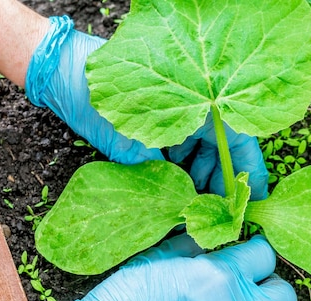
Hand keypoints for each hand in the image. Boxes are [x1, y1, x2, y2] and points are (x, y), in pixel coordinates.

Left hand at [26, 17, 268, 198]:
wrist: (62, 72)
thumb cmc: (98, 94)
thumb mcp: (130, 139)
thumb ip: (156, 175)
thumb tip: (179, 211)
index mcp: (202, 102)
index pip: (240, 142)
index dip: (247, 175)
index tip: (249, 205)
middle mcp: (195, 108)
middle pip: (221, 152)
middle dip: (217, 186)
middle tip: (212, 218)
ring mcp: (176, 116)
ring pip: (199, 154)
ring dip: (196, 183)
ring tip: (189, 211)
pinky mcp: (157, 125)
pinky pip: (178, 152)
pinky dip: (178, 173)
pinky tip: (173, 195)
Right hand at [35, 234, 296, 300]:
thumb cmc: (125, 300)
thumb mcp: (159, 256)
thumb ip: (196, 246)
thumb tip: (213, 240)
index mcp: (224, 274)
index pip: (266, 255)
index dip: (255, 254)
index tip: (245, 259)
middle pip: (285, 296)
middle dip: (269, 290)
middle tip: (249, 293)